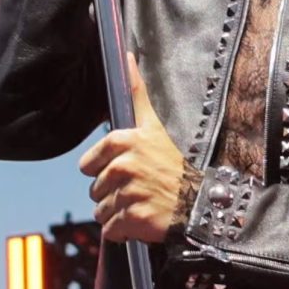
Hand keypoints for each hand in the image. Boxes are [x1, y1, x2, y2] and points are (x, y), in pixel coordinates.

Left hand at [80, 55, 188, 242]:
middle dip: (112, 194)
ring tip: (140, 207)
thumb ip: (137, 95)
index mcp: (124, 142)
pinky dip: (122, 232)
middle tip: (137, 192)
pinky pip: (110, 230)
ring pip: (100, 211)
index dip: (103, 171)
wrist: (200, 205)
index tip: (123, 174)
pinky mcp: (132, 219)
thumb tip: (126, 56)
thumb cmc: (176, 167)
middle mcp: (123, 166)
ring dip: (116, 214)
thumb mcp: (154, 126)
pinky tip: (140, 224)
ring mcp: (128, 193)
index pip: (88, 163)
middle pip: (94, 189)